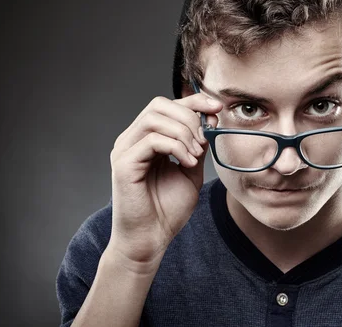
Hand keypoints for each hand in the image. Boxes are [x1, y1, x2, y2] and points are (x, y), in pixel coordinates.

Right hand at [107, 94, 221, 270]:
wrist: (151, 240)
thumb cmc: (168, 209)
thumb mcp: (191, 171)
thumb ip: (197, 146)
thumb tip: (209, 122)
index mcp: (147, 139)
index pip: (168, 105)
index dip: (194, 101)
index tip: (217, 108)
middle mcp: (132, 140)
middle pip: (159, 105)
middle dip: (189, 116)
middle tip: (204, 140)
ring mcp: (125, 150)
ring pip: (155, 118)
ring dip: (184, 132)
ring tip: (195, 155)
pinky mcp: (124, 164)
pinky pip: (152, 140)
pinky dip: (176, 147)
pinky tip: (188, 163)